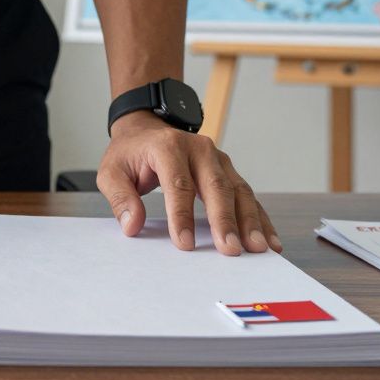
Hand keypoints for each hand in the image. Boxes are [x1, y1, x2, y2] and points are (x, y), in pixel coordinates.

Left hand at [97, 111, 280, 255]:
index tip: (185, 244)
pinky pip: (247, 194)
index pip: (178, 184)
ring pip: (239, 190)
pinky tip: (268, 238)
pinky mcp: (228, 170)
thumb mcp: (111, 171)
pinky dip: (259, 217)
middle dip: (224, 220)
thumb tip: (132, 225)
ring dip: (250, 220)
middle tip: (230, 249)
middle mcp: (198, 149)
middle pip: (216, 186)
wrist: (146, 129)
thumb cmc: (129, 154)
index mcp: (168, 147)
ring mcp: (217, 159)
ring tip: (257, 248)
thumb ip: (120, 198)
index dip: (181, 215)